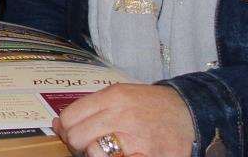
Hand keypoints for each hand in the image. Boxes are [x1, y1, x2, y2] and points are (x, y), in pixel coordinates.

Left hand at [53, 83, 195, 156]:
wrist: (190, 114)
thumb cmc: (151, 106)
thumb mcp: (120, 96)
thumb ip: (90, 107)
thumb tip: (58, 124)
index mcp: (113, 96)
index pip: (70, 116)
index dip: (67, 129)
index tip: (73, 133)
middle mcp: (122, 115)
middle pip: (78, 136)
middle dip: (78, 145)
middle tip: (88, 146)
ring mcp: (135, 138)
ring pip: (93, 152)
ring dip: (94, 155)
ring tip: (106, 152)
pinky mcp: (148, 156)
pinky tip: (120, 156)